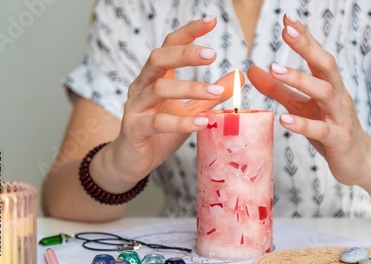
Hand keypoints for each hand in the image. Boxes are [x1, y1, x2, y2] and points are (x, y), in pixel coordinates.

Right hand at [110, 16, 234, 182]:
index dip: (188, 32)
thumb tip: (238, 78)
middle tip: (212, 54)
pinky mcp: (135, 129)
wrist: (132, 161)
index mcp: (155, 77)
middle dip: (185, 53)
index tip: (211, 21)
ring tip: (216, 93)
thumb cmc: (160, 133)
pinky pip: (158, 122)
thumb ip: (210, 95)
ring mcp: (136, 106)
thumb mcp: (189, 110)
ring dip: (190, 88)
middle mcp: (142, 86)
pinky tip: (203, 122)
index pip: (169, 46)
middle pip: (159, 58)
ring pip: (160, 88)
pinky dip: (182, 122)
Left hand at [248, 13, 370, 185]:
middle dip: (306, 46)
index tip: (286, 19)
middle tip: (285, 31)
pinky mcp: (338, 139)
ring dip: (300, 79)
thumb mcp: (301, 106)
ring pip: (325, 93)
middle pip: (325, 65)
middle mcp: (338, 96)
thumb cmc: (329, 129)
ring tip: (275, 68)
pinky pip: (321, 130)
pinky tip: (283, 118)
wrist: (359, 161)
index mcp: (329, 85)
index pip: (317, 55)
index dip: (304, 37)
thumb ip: (278, 89)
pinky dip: (302, 123)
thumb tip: (251, 69)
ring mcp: (340, 117)